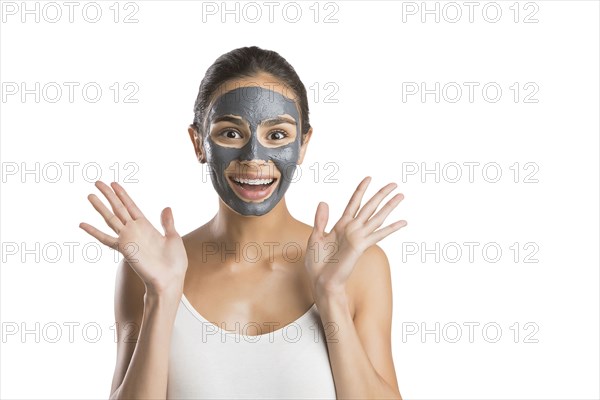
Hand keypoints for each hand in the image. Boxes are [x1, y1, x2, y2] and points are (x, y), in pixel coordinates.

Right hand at [79, 181, 187, 295]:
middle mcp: (135, 230)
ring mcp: (128, 239)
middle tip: (97, 182)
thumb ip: (167, 223)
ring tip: (90, 195)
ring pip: (111, 218)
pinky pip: (106, 239)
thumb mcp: (173, 237)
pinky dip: (94, 232)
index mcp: (146, 226)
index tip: (114, 183)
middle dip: (109, 195)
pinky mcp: (124, 248)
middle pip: (118, 208)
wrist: (171, 279)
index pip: (131, 206)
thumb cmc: (174, 262)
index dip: (123, 195)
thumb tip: (166, 207)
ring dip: (101, 207)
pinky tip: (82, 224)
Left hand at [305, 176, 406, 298]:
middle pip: (369, 206)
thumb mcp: (315, 237)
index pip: (353, 203)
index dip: (361, 190)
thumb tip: (323, 202)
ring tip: (401, 195)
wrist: (321, 280)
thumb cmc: (317, 263)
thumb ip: (320, 220)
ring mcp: (358, 237)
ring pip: (377, 217)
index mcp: (340, 225)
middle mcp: (352, 229)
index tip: (369, 178)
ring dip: (389, 206)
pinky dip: (391, 228)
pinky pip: (379, 234)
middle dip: (381, 194)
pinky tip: (403, 222)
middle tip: (394, 184)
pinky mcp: (361, 246)